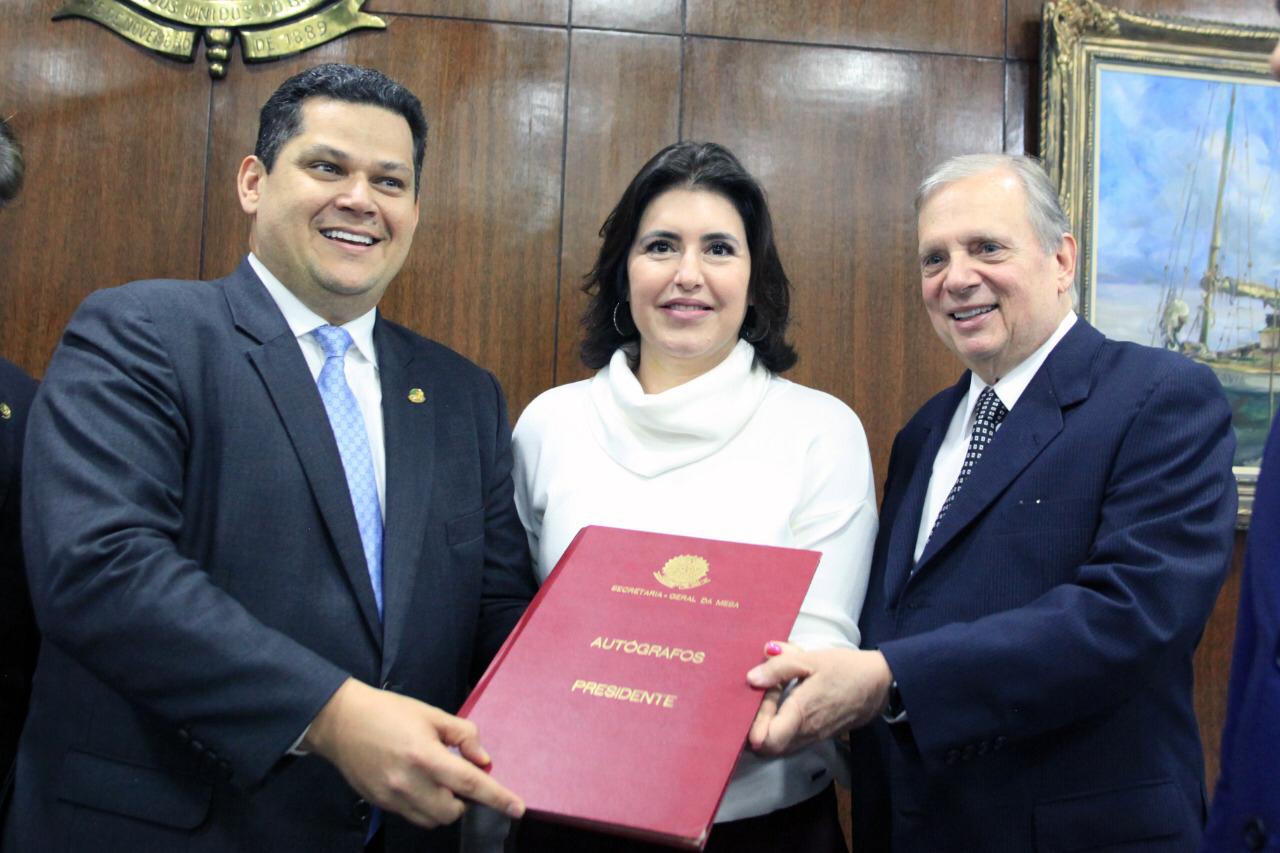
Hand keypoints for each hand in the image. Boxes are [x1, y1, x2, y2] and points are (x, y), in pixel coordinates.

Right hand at [304, 678, 524, 827]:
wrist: (341, 722)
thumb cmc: (389, 712)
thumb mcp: (432, 715)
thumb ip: (463, 737)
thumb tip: (483, 762)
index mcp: (426, 756)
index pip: (471, 785)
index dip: (498, 798)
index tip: (517, 808)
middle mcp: (410, 783)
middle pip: (453, 811)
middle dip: (464, 800)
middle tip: (458, 777)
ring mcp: (393, 797)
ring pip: (433, 820)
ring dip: (444, 806)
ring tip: (437, 780)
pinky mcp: (381, 804)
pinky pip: (413, 817)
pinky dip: (425, 807)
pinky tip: (419, 785)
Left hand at [746, 643, 892, 756]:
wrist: (878, 683)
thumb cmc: (843, 668)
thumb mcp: (810, 659)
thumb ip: (779, 668)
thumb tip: (751, 679)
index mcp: (801, 714)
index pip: (766, 740)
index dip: (753, 725)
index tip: (753, 702)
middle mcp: (806, 733)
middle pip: (768, 747)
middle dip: (756, 728)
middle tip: (758, 702)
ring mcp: (814, 739)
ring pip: (780, 747)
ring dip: (769, 730)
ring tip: (770, 702)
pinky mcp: (820, 738)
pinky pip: (792, 742)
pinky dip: (782, 731)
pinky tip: (783, 708)